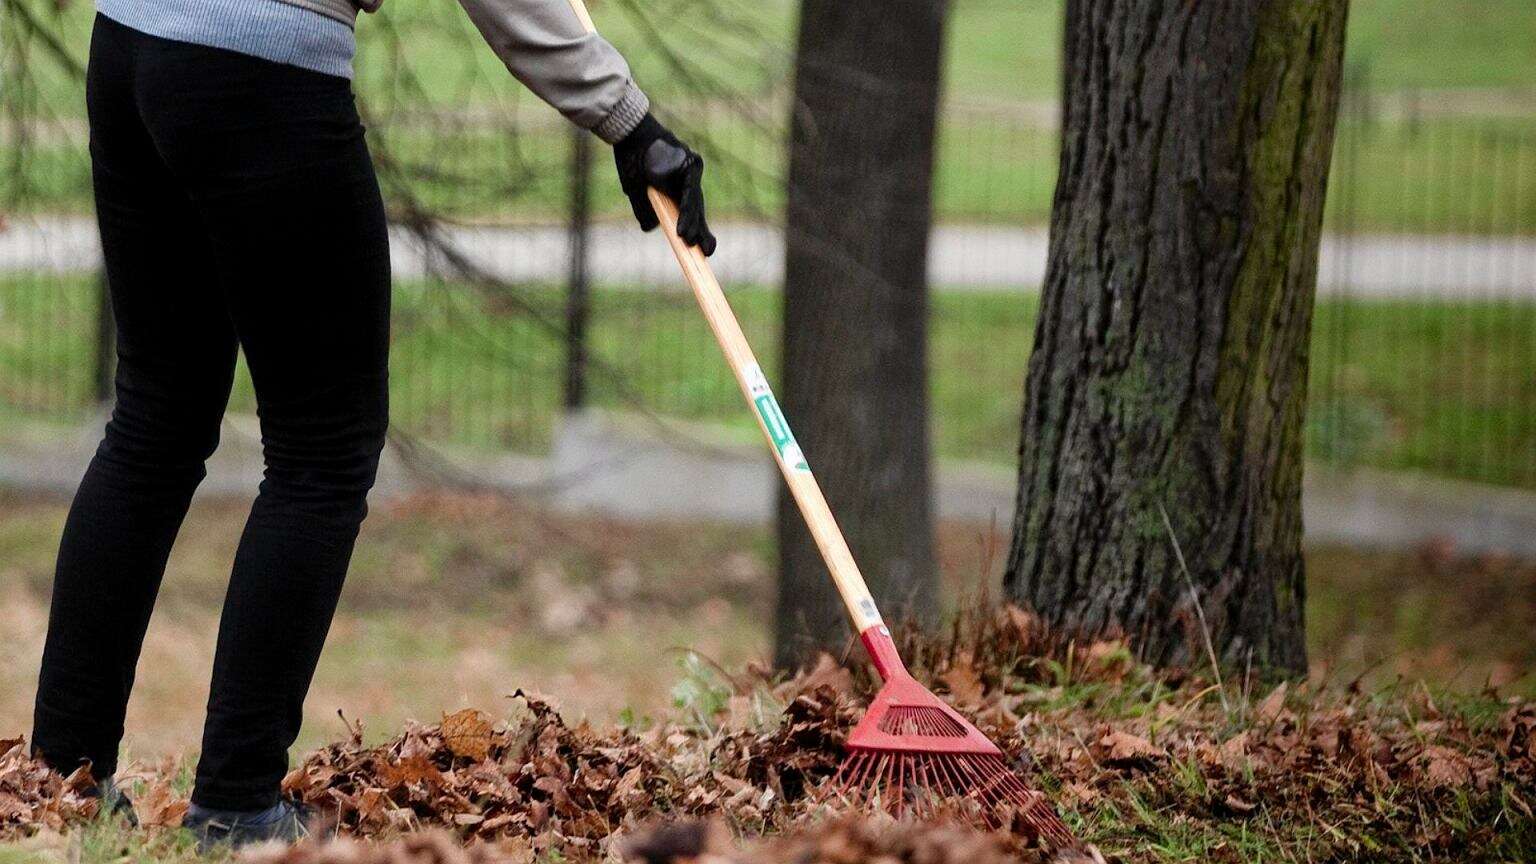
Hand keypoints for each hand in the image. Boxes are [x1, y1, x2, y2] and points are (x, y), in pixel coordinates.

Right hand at [613, 114, 716, 255]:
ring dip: (691, 225)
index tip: (703, 250)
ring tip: (690, 244)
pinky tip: (684, 229)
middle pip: (696, 209)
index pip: (688, 210)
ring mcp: (690, 171)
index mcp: (675, 185)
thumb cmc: (632, 159)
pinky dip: (686, 212)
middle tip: (706, 253)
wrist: (629, 133)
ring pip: (693, 203)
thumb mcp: (635, 189)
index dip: (694, 229)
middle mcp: (686, 179)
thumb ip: (644, 208)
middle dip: (700, 231)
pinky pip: (689, 193)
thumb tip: (649, 227)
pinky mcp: (689, 164)